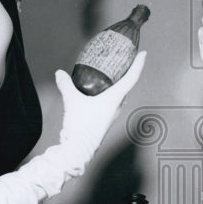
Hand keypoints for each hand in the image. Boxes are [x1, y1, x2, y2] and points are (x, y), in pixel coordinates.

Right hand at [55, 51, 146, 165]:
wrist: (78, 149)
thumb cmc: (80, 126)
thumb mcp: (71, 101)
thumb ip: (66, 85)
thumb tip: (59, 72)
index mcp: (114, 98)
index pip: (131, 78)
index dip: (138, 64)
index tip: (144, 53)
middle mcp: (117, 105)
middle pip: (127, 85)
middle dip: (128, 71)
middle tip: (125, 59)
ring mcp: (112, 114)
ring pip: (119, 94)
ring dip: (118, 82)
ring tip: (112, 72)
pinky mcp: (105, 119)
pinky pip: (112, 101)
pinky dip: (110, 91)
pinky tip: (99, 90)